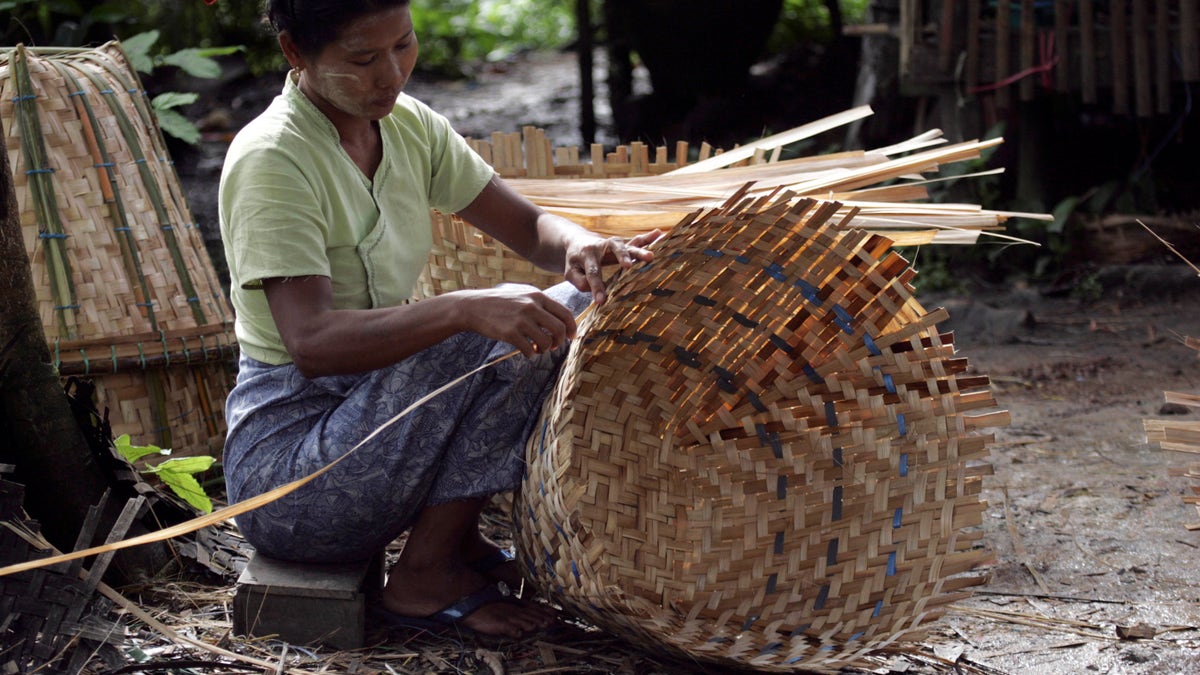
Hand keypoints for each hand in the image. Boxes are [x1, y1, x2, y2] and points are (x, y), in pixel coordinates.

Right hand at [458, 285, 576, 357]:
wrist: (473, 307)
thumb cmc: (499, 302)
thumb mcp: (521, 294)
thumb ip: (540, 303)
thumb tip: (561, 319)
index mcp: (537, 296)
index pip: (565, 313)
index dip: (572, 328)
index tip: (571, 337)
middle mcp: (531, 306)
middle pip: (559, 329)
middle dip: (559, 342)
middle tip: (553, 346)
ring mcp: (521, 320)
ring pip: (546, 342)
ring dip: (544, 350)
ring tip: (537, 349)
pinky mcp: (510, 333)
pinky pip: (529, 350)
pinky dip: (531, 354)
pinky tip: (526, 351)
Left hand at [564, 229, 662, 304]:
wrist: (578, 242)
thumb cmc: (575, 262)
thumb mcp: (570, 272)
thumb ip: (579, 281)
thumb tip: (593, 289)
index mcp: (586, 253)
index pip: (592, 272)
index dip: (596, 286)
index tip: (601, 300)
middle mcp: (601, 245)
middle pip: (612, 249)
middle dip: (621, 257)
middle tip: (628, 266)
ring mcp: (613, 245)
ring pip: (627, 245)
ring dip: (639, 250)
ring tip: (651, 256)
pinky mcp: (623, 246)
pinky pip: (636, 241)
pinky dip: (648, 238)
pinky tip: (659, 234)